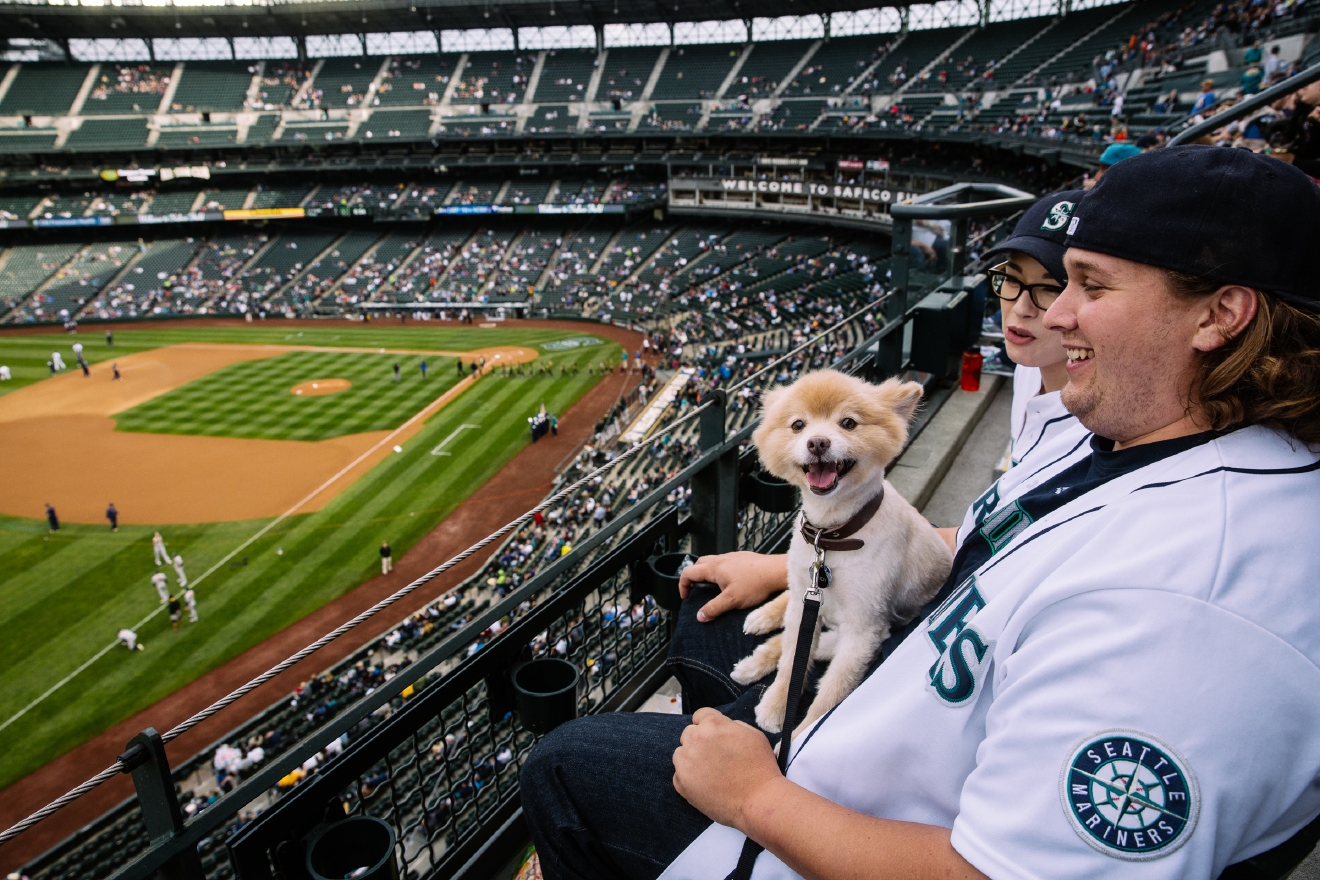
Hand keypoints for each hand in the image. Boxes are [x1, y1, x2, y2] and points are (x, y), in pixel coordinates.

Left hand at [672, 708, 783, 829]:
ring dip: (691, 758)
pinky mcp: (682, 782)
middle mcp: (695, 739)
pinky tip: (705, 785)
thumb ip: (733, 725)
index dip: (708, 725)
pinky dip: (689, 778)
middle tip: (714, 756)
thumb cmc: (760, 767)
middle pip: (689, 733)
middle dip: (700, 741)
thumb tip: (722, 727)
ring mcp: (686, 761)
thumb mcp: (754, 734)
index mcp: (713, 724)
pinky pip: (678, 774)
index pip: (700, 715)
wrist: (758, 800)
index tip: (714, 736)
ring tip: (709, 771)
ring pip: (680, 753)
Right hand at [678, 552, 787, 621]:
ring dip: (707, 573)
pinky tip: (729, 582)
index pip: (688, 572)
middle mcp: (721, 559)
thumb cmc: (756, 584)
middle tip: (696, 591)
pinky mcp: (742, 558)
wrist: (777, 571)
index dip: (682, 585)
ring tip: (712, 588)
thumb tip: (699, 616)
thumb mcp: (732, 600)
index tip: (686, 597)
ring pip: (712, 562)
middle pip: (698, 564)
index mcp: (714, 568)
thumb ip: (714, 608)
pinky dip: (720, 571)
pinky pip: (724, 562)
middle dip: (693, 577)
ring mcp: (732, 557)